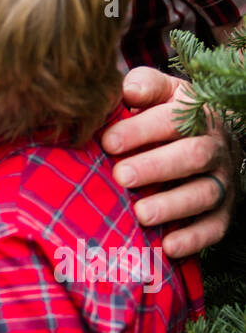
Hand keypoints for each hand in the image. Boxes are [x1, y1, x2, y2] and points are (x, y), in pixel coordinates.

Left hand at [100, 67, 236, 257]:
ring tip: (141, 214)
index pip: (172, 119)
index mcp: (196, 114)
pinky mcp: (224, 211)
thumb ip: (144, 86)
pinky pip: (215, 227)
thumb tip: (127, 90)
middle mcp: (214, 147)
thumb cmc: (171, 114)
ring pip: (204, 193)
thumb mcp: (162, 92)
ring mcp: (222, 180)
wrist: (216, 138)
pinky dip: (193, 239)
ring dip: (173, 205)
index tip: (108, 141)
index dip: (140, 130)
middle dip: (156, 167)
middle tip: (121, 176)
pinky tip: (168, 247)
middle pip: (192, 156)